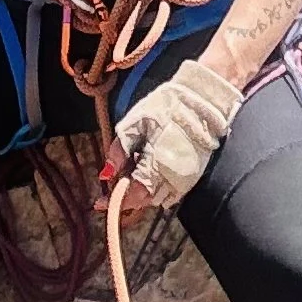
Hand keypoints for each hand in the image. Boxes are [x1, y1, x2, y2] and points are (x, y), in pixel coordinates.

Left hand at [107, 59, 241, 215]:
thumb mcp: (135, 123)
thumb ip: (119, 151)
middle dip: (126, 195)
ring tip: (132, 170)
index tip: (98, 203)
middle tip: (115, 180)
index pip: (131, 196)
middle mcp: (171, 179)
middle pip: (143, 200)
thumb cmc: (166, 107)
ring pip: (156, 197)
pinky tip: (149, 170)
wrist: (203, 99)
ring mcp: (184, 179)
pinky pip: (170, 191)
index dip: (114, 202)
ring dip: (141, 191)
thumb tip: (105, 175)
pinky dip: (156, 187)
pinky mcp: (193, 175)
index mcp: (155, 166)